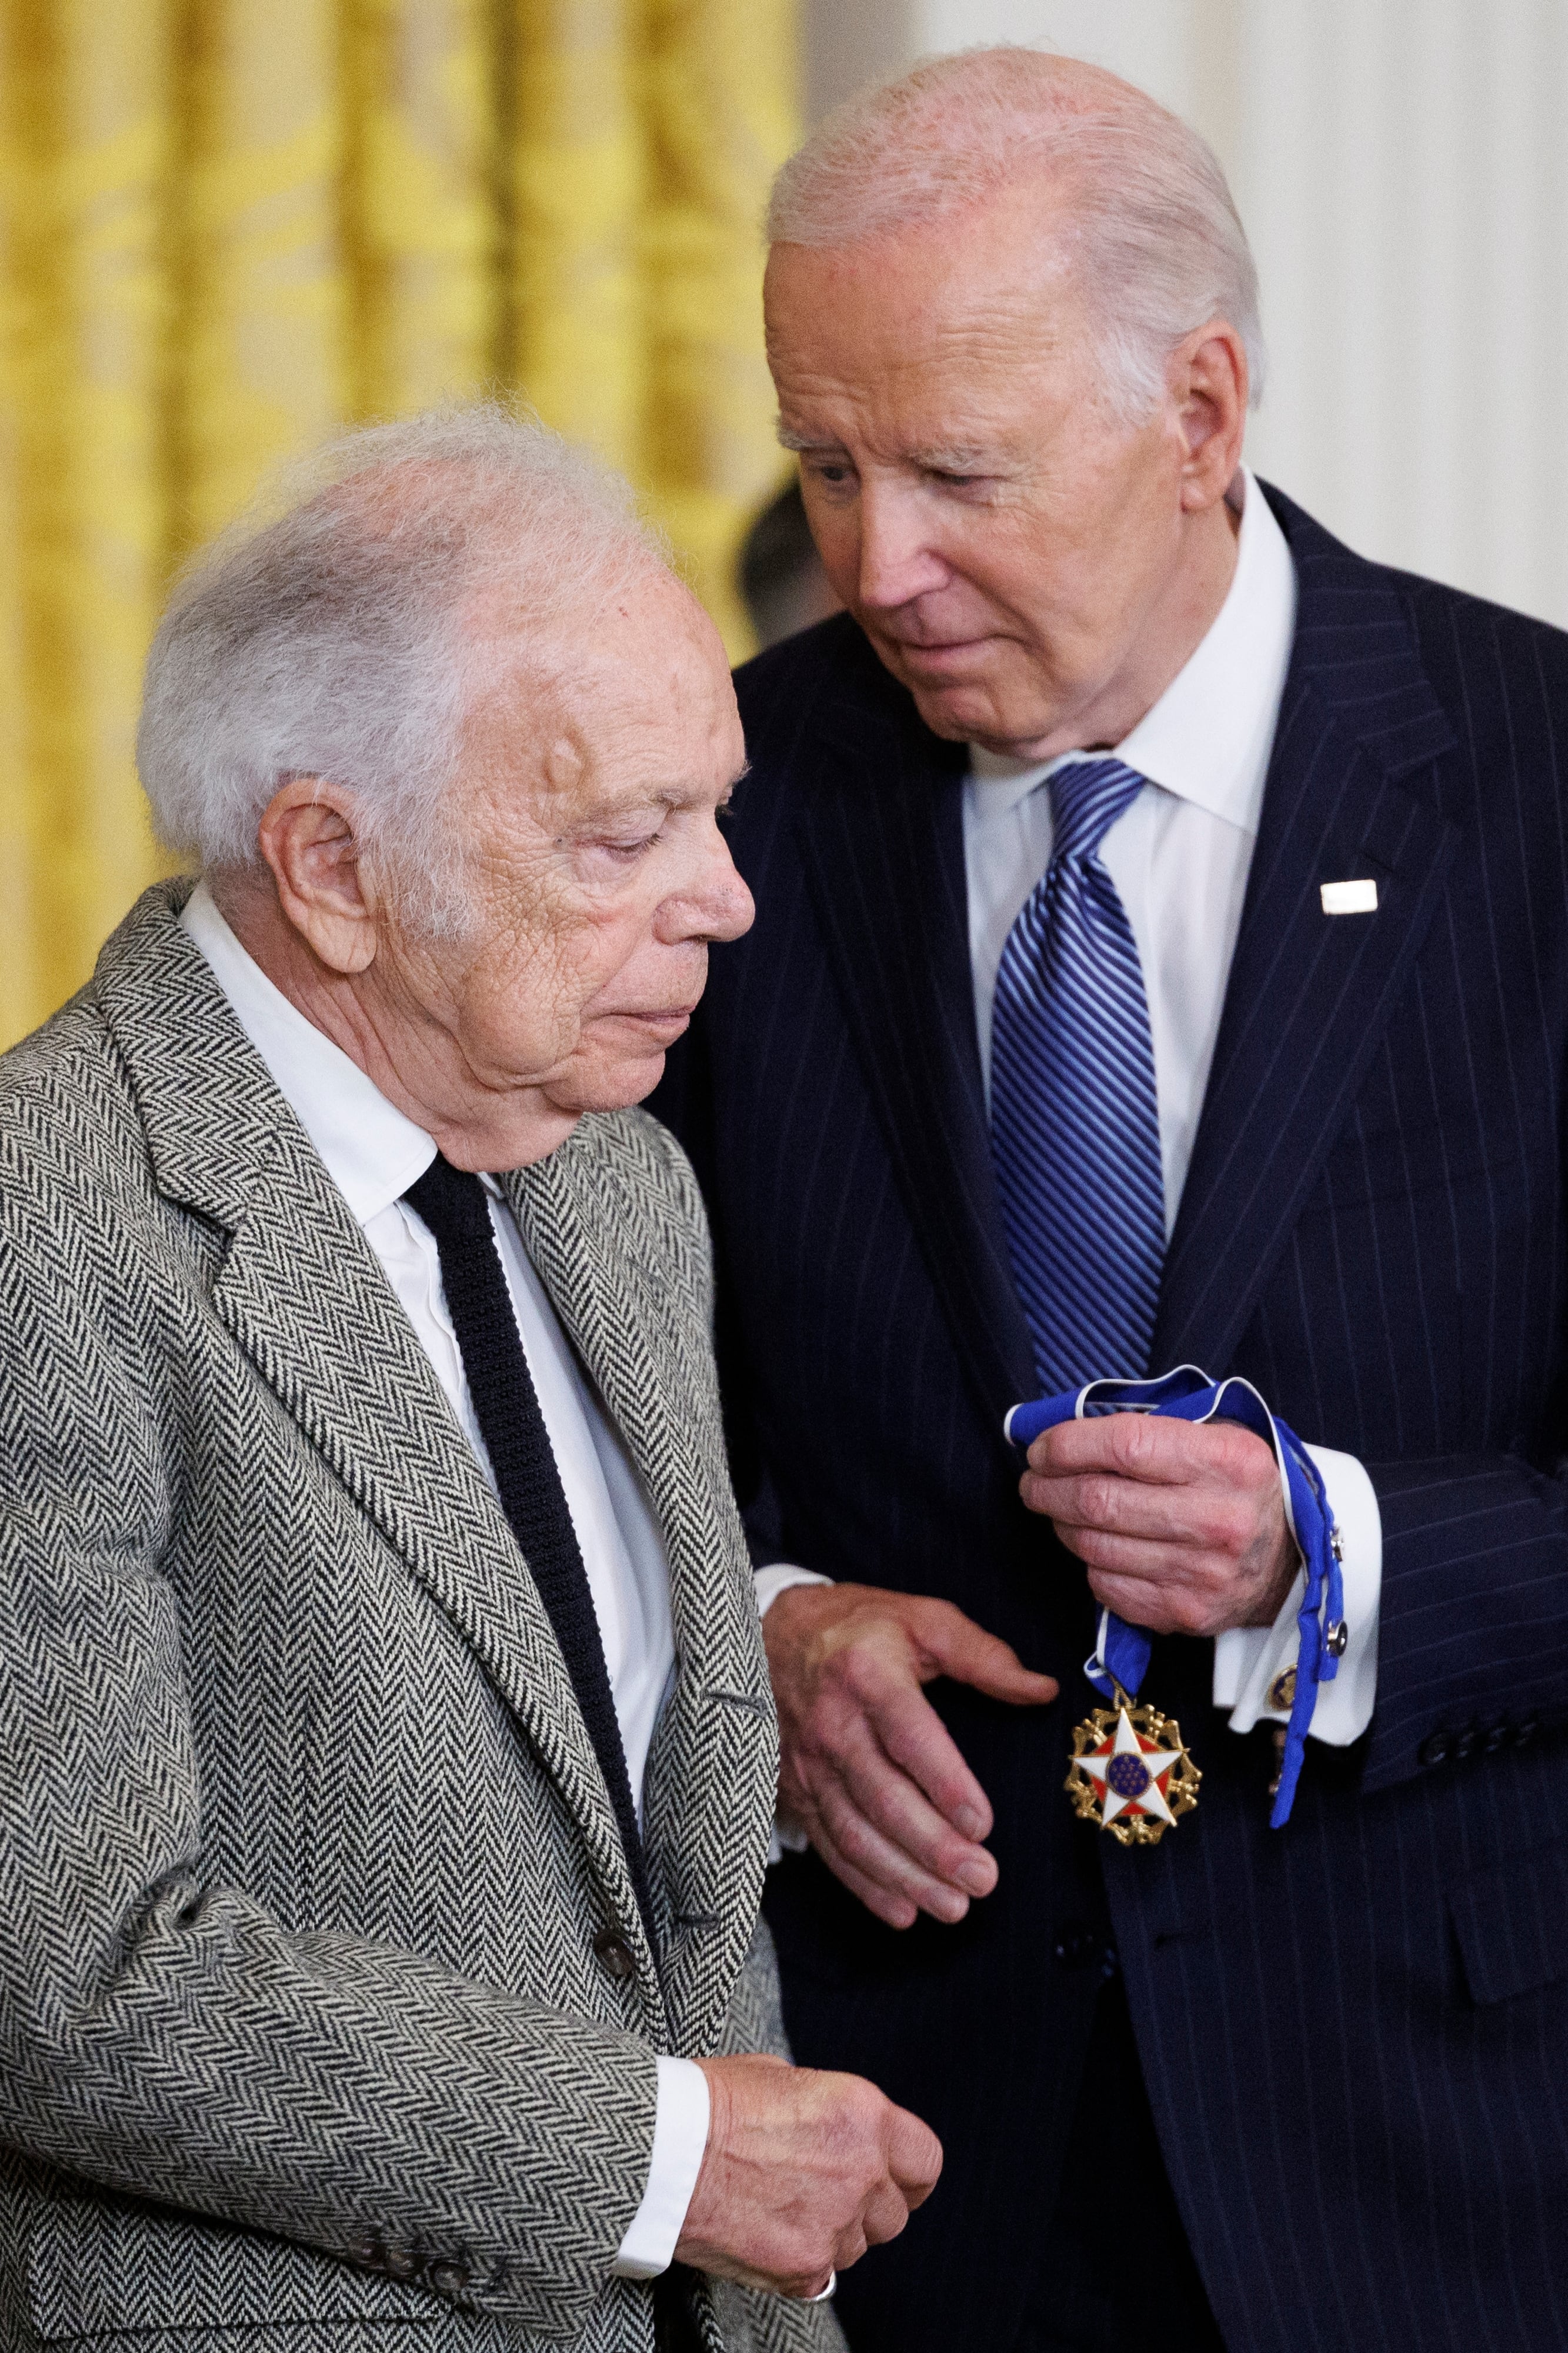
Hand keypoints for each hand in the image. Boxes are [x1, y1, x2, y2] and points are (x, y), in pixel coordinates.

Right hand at [677, 2052, 941, 2296]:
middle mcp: (860, 2170)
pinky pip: (820, 2276)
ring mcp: (834, 2225)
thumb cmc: (711, 2103)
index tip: (894, 2178)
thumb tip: (840, 2132)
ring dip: (831, 2233)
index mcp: (862, 2114)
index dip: (909, 2173)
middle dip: (867, 2206)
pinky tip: (764, 2231)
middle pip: (894, 2213)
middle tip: (823, 2192)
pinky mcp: (803, 2268)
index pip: (924, 2161)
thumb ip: (830, 2111)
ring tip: (781, 2205)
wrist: (661, 2151)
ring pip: (856, 2247)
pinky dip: (798, 2262)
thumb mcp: (784, 2078)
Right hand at [764, 1583, 1057, 1930]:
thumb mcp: (921, 1619)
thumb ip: (982, 1655)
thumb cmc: (858, 1627)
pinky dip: (864, 1884)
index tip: (983, 1824)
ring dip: (904, 1877)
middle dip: (933, 1847)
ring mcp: (808, 1763)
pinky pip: (829, 1845)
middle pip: (883, 1797)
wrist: (769, 1634)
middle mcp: (833, 1724)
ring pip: (856, 1832)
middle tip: (982, 1879)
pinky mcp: (795, 1790)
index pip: (909, 1736)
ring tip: (953, 1906)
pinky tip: (902, 1910)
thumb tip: (1042, 1689)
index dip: (945, 1783)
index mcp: (868, 1673)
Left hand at [1019, 1412, 1297, 1636]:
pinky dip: (1089, 1563)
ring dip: (1061, 1524)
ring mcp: (1202, 1573)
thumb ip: (1153, 1429)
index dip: (1068, 1445)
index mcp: (1229, 1462)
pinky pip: (1107, 1587)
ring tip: (1057, 1509)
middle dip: (1047, 1487)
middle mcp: (1218, 1519)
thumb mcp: (1218, 1438)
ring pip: (1094, 1546)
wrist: (1293, 1563)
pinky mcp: (1186, 1613)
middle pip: (1099, 1500)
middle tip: (1032, 1481)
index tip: (1041, 1447)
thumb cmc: (1240, 1488)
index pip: (1127, 1445)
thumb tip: (1067, 1432)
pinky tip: (1094, 1545)